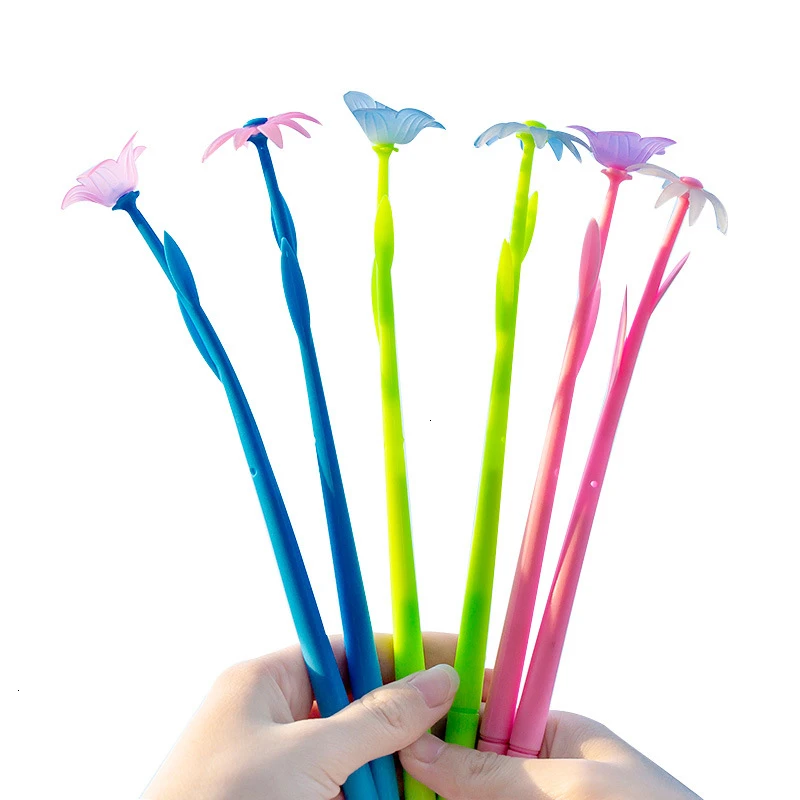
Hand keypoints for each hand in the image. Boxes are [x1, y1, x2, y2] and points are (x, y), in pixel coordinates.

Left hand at [142, 634, 465, 799]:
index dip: (402, 653)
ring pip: (356, 752)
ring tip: (439, 767)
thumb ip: (378, 718)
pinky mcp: (288, 799)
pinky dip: (374, 791)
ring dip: (394, 764)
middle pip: (357, 703)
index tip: (453, 662)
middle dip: (406, 717)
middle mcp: (272, 718)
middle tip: (460, 723)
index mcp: (265, 683)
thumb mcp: (308, 757)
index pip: (348, 650)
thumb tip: (439, 680)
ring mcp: (279, 767)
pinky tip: (406, 793)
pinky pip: (343, 787)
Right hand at [401, 709, 701, 799]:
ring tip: (393, 791)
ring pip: (467, 796)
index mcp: (552, 734)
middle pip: (464, 763)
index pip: (480, 709)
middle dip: (427, 769)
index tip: (391, 721)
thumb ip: (492, 769)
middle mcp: (538, 772)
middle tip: (384, 775)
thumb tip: (418, 743)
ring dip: (433, 795)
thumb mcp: (570, 790)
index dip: (434, 714)